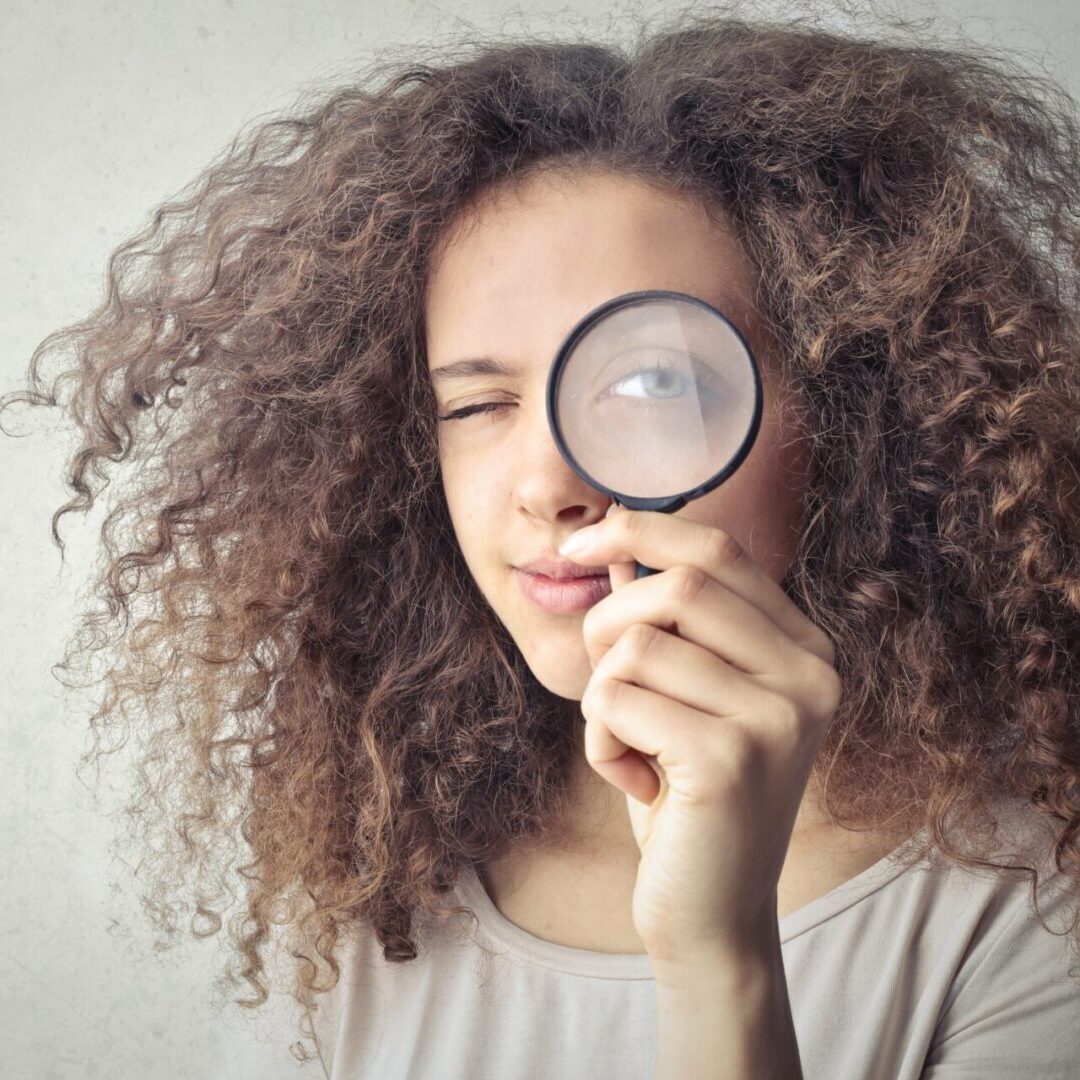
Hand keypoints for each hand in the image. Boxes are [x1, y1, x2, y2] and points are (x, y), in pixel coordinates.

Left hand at [560, 506, 841, 967]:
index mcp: (805, 648)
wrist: (712, 912)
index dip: (639, 530)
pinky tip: (634, 783)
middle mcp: (808, 675)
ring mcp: (777, 717)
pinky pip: (615, 700)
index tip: (579, 546)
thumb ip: (662, 622)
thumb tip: (615, 546)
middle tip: (606, 686)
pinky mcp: (730, 759)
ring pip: (634, 646)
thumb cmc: (689, 795)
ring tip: (631, 748)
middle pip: (675, 587)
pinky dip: (599, 740)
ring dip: (601, 697)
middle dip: (607, 627)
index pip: (719, 551)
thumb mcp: (683, 696)